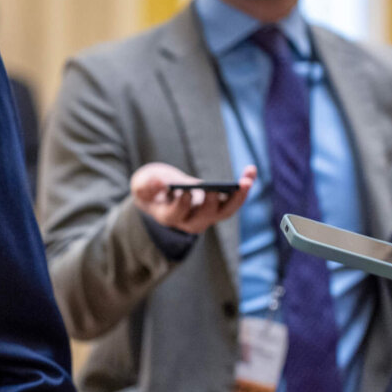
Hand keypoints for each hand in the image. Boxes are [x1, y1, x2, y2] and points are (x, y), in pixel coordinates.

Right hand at [130, 162, 255, 233]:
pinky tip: (250, 170)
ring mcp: (207, 215)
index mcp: (168, 216)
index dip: (182, 205)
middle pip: (205, 217)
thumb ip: (146, 185)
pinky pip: (234, 200)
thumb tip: (160, 182)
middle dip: (212, 204)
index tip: (186, 192)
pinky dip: (243, 187)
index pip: (177, 214)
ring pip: (226, 212)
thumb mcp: (141, 184)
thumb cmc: (150, 189)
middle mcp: (190, 220)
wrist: (162, 193)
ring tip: (247, 178)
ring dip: (239, 197)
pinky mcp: (218, 206)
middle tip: (217, 189)